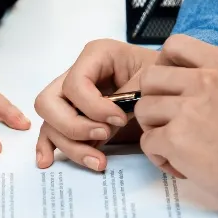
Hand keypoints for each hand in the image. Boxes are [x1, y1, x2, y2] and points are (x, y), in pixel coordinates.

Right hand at [35, 39, 157, 171]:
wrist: (169, 90)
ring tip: (99, 161)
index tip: (120, 119)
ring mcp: (71, 99)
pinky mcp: (73, 119)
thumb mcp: (151, 80)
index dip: (94, 106)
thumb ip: (128, 96)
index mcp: (95, 56)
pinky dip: (47, 147)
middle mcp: (76, 75)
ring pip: (50, 123)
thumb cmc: (162, 79)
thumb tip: (109, 121)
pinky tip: (48, 161)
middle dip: (74, 126)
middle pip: (49, 103)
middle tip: (104, 135)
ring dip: (71, 146)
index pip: (75, 83)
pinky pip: (50, 132)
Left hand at [135, 35, 217, 203]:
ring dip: (153, 129)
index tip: (170, 84)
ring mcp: (187, 108)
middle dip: (152, 99)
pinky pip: (148, 142)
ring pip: (143, 109)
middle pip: (150, 77)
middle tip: (167, 120)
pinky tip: (180, 165)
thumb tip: (187, 84)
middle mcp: (204, 80)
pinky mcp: (175, 138)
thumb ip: (217, 81)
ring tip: (174, 146)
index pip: (176, 45)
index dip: (164, 64)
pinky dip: (158, 156)